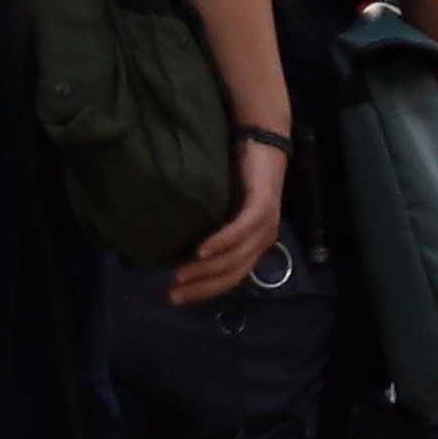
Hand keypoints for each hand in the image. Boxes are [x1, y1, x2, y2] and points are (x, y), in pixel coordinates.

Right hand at [164, 130, 288, 306]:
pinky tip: (202, 251)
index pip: (230, 279)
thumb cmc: (237, 176)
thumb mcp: (223, 210)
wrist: (261, 142)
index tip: (176, 296)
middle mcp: (263, 241)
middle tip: (171, 294)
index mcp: (254, 246)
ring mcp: (266, 224)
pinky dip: (221, 242)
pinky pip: (242, 229)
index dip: (204, 291)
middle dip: (201, 287)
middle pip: (233, 274)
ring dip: (206, 269)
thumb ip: (213, 231)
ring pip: (236, 257)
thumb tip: (180, 251)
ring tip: (180, 275)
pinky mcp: (263, 205)